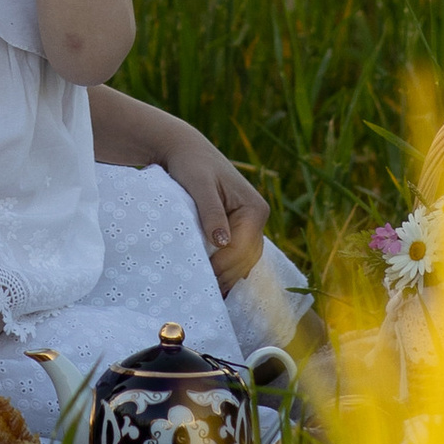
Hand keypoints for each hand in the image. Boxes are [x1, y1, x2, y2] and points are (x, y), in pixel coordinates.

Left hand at [164, 125, 269, 285]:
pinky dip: (226, 269)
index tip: (202, 278)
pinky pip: (236, 255)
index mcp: (254, 209)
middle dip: (225, 276)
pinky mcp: (238, 228)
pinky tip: (213, 283)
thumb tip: (223, 242)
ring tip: (207, 293)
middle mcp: (258, 218)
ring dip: (227, 276)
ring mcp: (250, 225)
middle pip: (245, 258)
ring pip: (243, 261)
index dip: (222, 265)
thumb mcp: (199, 184)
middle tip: (203, 293)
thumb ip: (211, 211)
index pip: (242, 247)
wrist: (185, 150)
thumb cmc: (190, 164)